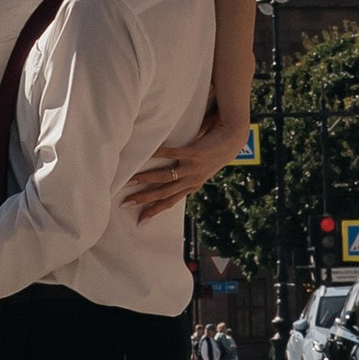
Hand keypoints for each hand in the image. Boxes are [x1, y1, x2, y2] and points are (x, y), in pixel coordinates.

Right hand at [125, 113, 248, 221]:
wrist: (232, 138)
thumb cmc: (214, 151)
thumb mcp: (201, 168)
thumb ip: (185, 173)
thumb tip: (165, 175)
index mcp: (192, 185)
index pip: (170, 202)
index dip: (154, 212)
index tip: (139, 221)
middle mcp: (192, 180)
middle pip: (164, 193)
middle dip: (144, 199)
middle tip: (126, 203)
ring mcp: (193, 168)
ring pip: (166, 178)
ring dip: (146, 179)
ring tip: (130, 180)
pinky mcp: (193, 153)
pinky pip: (172, 155)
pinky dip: (158, 155)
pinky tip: (146, 154)